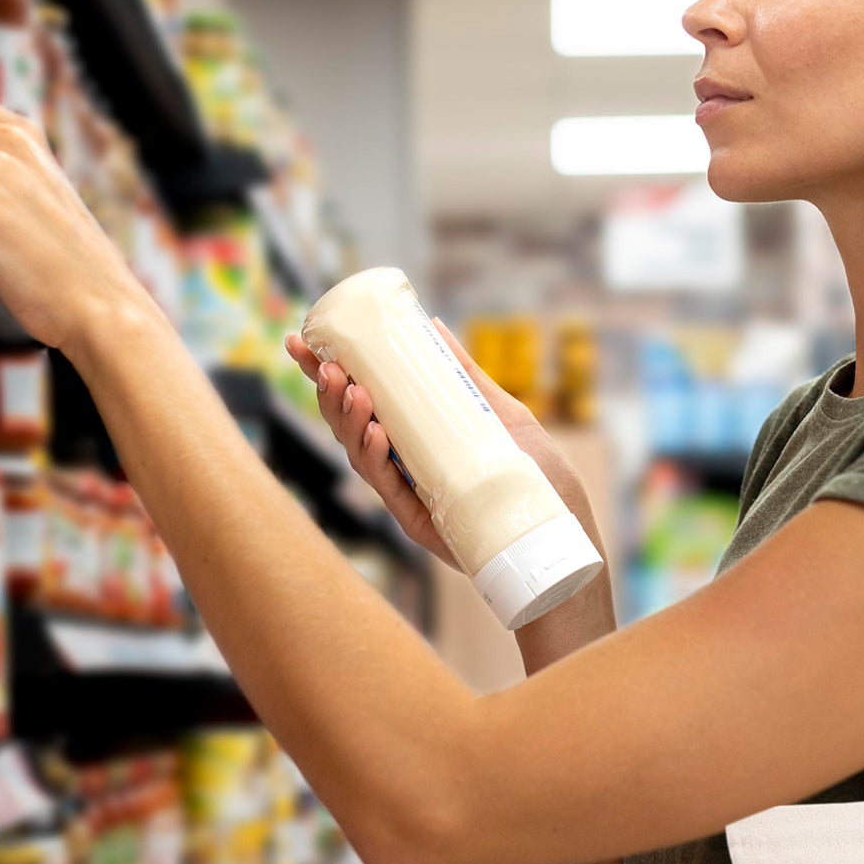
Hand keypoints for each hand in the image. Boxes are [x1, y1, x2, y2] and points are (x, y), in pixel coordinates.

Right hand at [284, 322, 601, 571]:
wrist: (561, 538)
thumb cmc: (537, 479)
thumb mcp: (505, 414)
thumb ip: (468, 377)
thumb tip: (433, 325)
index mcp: (415, 433)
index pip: (362, 397)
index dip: (328, 371)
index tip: (302, 341)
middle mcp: (405, 461)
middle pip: (350, 423)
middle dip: (330, 392)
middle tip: (325, 365)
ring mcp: (409, 491)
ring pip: (360, 453)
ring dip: (349, 419)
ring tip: (351, 389)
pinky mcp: (418, 520)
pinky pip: (387, 486)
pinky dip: (376, 458)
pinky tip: (374, 431)